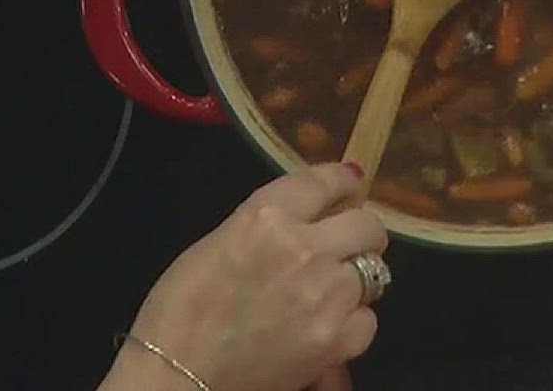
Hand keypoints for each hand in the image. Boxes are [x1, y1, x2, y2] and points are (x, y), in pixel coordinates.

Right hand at [100, 161, 385, 390]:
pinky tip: (324, 324)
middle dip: (358, 232)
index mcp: (267, 216)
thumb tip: (307, 215)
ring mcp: (327, 296)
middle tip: (343, 244)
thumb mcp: (219, 241)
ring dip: (353, 277)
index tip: (349, 185)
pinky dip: (352, 320)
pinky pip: (367, 319)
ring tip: (326, 291)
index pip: (326, 182)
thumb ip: (267, 224)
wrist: (179, 371)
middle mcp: (305, 248)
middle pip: (366, 225)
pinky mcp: (337, 340)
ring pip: (373, 272)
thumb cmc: (182, 304)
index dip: (343, 182)